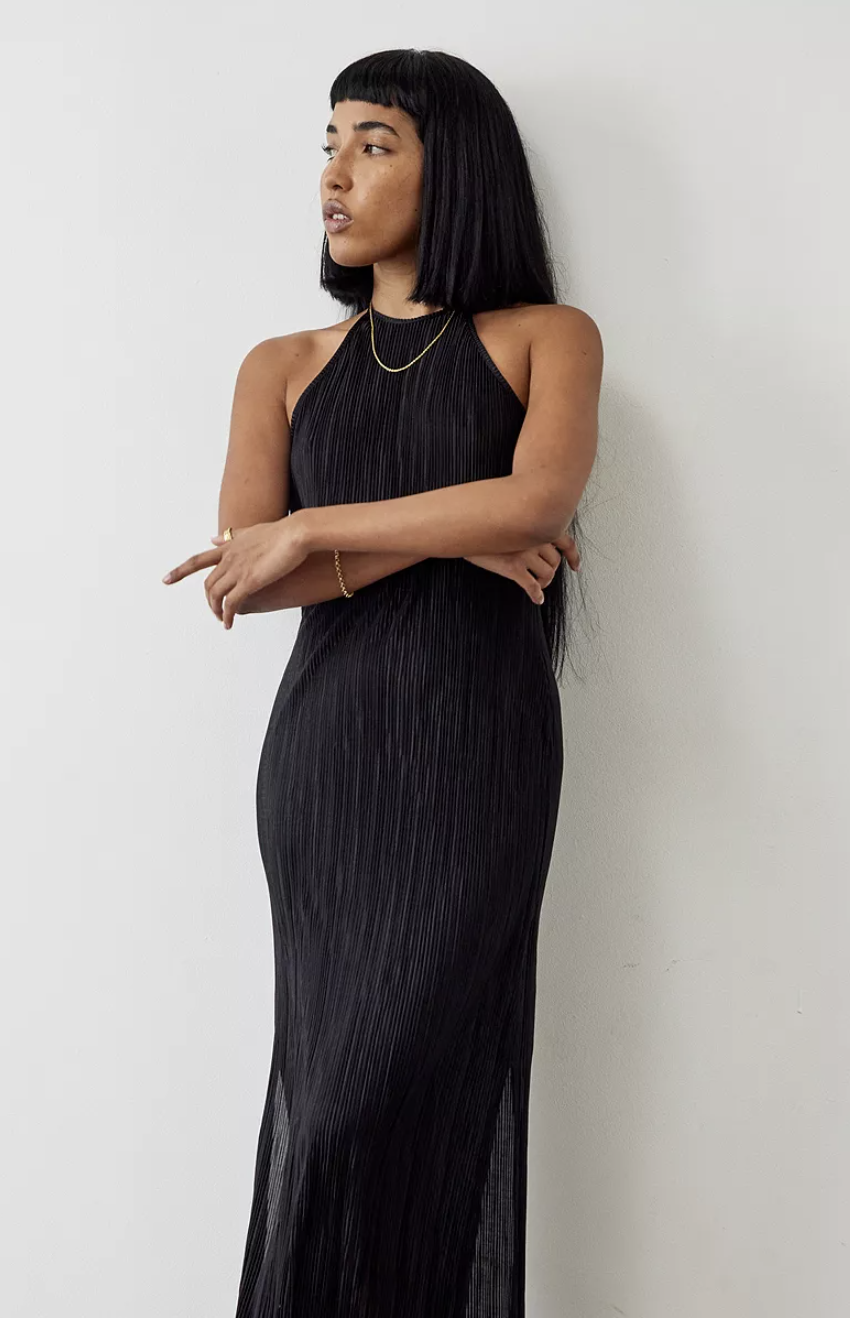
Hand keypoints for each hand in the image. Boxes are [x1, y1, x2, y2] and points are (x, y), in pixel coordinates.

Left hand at [161, 519, 309, 627]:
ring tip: (223, 621)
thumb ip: (232, 536)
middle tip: (215, 612)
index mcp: (229, 546)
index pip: (198, 560)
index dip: (180, 571)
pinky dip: (227, 616)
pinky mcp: (250, 581)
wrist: (297, 532)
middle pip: (208, 584)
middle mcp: (229, 558)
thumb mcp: (252, 531)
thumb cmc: (283, 532)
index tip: (165, 580)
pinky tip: (229, 624)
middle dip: (208, 601)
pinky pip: (231, 603)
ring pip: (216, 595)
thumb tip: (211, 538)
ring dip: (216, 610)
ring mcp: (238, 569)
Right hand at [464, 533, 578, 604]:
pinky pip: (532, 586)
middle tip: (544, 577)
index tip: (575, 566)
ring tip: (538, 586)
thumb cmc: (484, 522)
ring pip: (548, 574)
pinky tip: (537, 600)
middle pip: (555, 560)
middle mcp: (534, 537)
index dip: (573, 556)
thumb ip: (525, 526)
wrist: (463, 527)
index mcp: (536, 524)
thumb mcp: (509, 517)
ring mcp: (525, 553)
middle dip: (552, 571)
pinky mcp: (513, 567)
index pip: (565, 541)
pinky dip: (537, 595)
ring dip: (545, 582)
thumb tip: (533, 537)